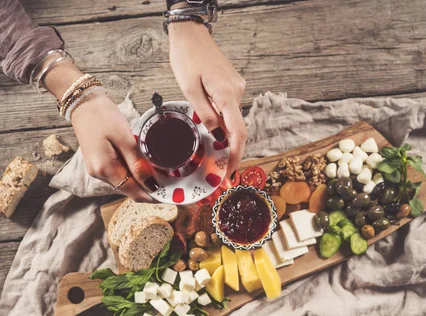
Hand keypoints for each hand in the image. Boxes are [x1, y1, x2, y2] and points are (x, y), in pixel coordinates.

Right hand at [43, 63, 157, 201]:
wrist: (83, 102)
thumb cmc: (103, 116)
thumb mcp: (125, 138)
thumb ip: (137, 163)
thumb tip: (151, 184)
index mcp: (105, 169)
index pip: (133, 192)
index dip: (152, 196)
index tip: (169, 195)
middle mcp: (99, 174)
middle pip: (129, 189)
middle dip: (148, 188)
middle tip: (169, 182)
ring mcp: (96, 170)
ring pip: (124, 182)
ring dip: (140, 180)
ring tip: (159, 172)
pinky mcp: (97, 163)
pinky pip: (118, 173)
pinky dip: (131, 172)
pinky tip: (141, 164)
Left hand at [168, 21, 246, 173]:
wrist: (191, 35)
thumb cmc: (187, 58)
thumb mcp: (190, 89)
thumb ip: (205, 114)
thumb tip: (218, 136)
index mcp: (226, 94)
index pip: (238, 132)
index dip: (236, 155)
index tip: (231, 171)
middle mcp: (236, 92)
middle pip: (238, 129)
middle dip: (231, 151)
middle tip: (221, 170)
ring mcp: (236, 88)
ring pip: (233, 120)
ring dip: (225, 137)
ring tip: (214, 154)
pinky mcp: (232, 86)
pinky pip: (230, 110)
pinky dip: (224, 123)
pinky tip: (213, 129)